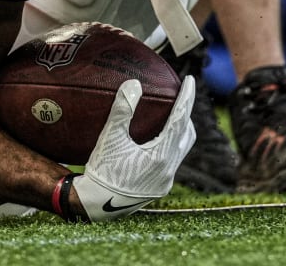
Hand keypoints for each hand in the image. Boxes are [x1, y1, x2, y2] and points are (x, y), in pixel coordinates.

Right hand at [72, 76, 196, 221]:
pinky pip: (171, 161)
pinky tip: (155, 140)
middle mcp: (169, 170)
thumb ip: (122, 110)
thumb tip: (133, 83)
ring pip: (181, 150)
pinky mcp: (159, 188)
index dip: (186, 98)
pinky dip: (169, 145)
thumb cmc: (101, 171)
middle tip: (180, 97)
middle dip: (186, 115)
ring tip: (170, 116)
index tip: (190, 80)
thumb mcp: (109, 138)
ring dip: (179, 132)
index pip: (180, 120)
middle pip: (187, 136)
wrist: (94, 206)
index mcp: (161, 156)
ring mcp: (165, 181)